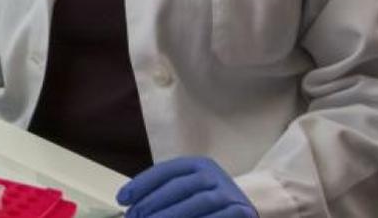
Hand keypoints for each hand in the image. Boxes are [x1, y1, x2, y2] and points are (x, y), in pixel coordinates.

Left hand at [117, 157, 256, 217]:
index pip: (165, 171)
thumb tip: (132, 208)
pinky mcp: (241, 213)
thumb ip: (165, 194)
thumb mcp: (190, 188)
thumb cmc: (211, 198)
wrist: (255, 202)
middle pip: (178, 188)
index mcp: (197, 164)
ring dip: (171, 216)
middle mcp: (213, 175)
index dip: (142, 184)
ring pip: (196, 204)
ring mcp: (228, 193)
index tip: (122, 199)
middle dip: (153, 205)